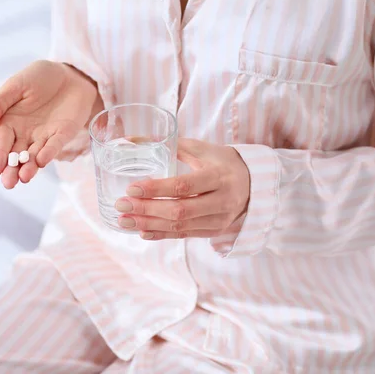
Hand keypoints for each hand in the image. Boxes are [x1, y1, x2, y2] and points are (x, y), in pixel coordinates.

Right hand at [0, 60, 101, 188]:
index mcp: (9, 122)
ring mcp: (44, 136)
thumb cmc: (39, 78)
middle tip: (8, 183)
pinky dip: (48, 154)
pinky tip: (41, 160)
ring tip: (24, 178)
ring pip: (34, 156)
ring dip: (29, 168)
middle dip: (12, 170)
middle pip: (16, 156)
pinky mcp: (62, 135)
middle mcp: (25, 134)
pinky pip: (54, 146)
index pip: (1, 143)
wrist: (70, 73)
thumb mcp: (16, 85)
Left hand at [114, 138, 250, 239]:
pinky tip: (142, 231)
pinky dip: (161, 234)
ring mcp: (219, 219)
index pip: (183, 186)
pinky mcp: (214, 231)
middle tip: (121, 205)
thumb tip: (130, 139)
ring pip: (180, 227)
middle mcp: (221, 200)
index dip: (156, 189)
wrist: (253, 182)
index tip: (131, 188)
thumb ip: (168, 144)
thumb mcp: (200, 149)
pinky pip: (184, 235)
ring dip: (148, 224)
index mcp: (218, 176)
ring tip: (124, 220)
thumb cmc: (221, 161)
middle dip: (146, 209)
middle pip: (179, 210)